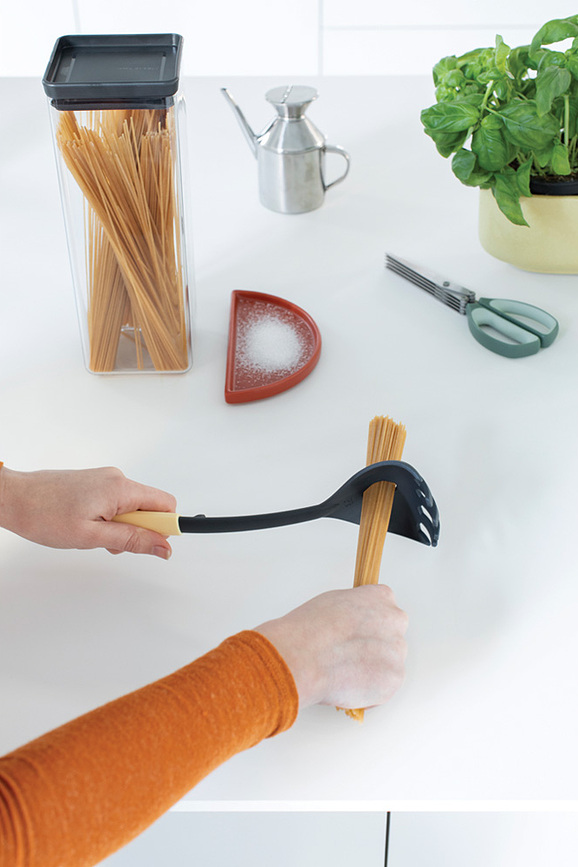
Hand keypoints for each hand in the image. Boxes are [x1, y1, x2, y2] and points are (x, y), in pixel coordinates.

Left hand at [0, 466, 175, 558]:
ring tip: (92, 536)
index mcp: (120, 488)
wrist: (13, 498)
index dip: (165, 527)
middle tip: (110, 543)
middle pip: (150, 507)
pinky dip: (110, 519)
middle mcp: (117, 478)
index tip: (155, 546)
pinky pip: (117, 503)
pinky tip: (88, 526)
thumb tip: (164, 546)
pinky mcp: (95, 484)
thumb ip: (132, 541)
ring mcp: (105, 479)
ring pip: (132, 507)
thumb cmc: (44, 514)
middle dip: (139, 530)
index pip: (165, 505)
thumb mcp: (92, 537)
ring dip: (122, 527)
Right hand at [255, 585, 407, 709]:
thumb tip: (354, 623)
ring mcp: (397, 650)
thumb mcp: (334, 601)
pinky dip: (369, 690)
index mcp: (382, 597)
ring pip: (388, 663)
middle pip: (390, 637)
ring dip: (372, 669)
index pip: (385, 609)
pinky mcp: (394, 678)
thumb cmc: (312, 629)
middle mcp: (395, 621)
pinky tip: (349, 684)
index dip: (368, 625)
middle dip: (374, 647)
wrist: (305, 656)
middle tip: (350, 655)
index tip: (358, 633)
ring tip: (345, 671)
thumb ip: (355, 611)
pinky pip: (385, 687)